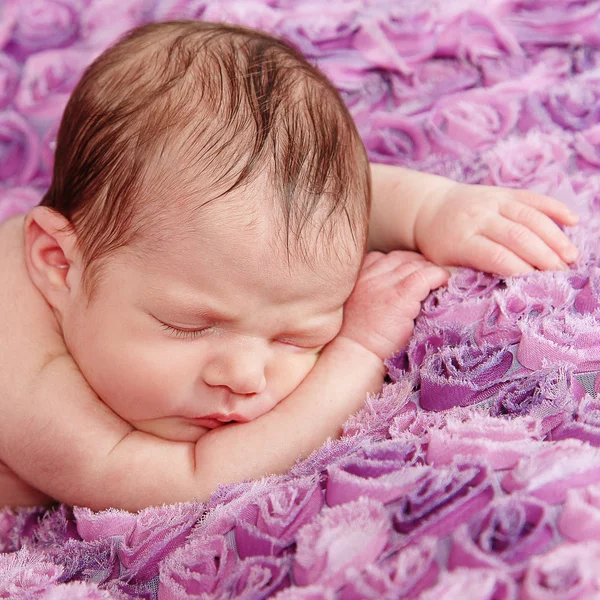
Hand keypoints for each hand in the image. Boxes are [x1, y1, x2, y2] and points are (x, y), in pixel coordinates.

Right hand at [338, 251, 448, 359]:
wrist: (356, 354)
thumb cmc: (359, 338)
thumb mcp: (359, 306)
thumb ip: (371, 292)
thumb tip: (398, 290)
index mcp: (357, 277)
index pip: (382, 258)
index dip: (401, 264)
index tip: (411, 275)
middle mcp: (369, 275)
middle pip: (400, 258)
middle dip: (417, 264)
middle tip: (430, 277)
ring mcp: (384, 284)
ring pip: (414, 264)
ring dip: (430, 271)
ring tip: (439, 282)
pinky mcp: (400, 296)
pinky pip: (425, 276)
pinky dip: (438, 277)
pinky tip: (444, 283)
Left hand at [413, 183, 579, 275]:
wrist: (428, 208)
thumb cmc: (438, 245)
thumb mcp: (441, 264)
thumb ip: (464, 276)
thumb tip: (493, 293)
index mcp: (461, 240)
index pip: (496, 256)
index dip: (520, 270)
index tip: (538, 285)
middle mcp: (479, 218)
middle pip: (518, 237)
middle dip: (544, 257)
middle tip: (562, 276)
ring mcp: (492, 201)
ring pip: (530, 217)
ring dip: (555, 237)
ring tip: (571, 257)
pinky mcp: (503, 192)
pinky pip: (533, 198)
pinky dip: (555, 208)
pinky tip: (573, 221)